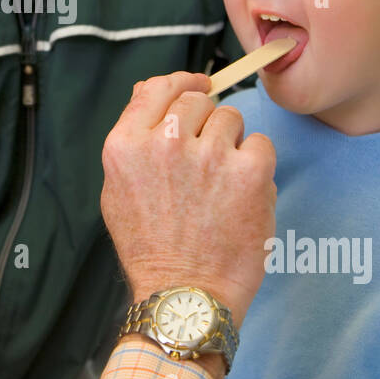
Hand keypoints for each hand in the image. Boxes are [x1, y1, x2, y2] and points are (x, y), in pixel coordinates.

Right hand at [100, 71, 276, 322]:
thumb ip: (133, 136)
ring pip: (231, 118)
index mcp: (125, 146)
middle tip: (207, 159)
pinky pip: (261, 143)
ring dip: (231, 144)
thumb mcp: (118, 190)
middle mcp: (163, 143)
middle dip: (206, 122)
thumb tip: (150, 88)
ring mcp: (208, 155)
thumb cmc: (151, 248)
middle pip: (197, 99)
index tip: (199, 85)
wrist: (185, 296)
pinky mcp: (248, 171)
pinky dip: (257, 165)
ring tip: (221, 185)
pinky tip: (242, 195)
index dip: (182, 82)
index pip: (157, 87)